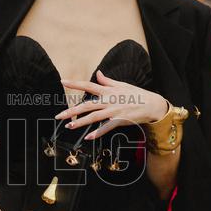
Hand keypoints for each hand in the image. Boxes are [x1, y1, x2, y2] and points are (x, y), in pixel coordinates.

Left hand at [54, 68, 168, 139]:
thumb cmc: (136, 94)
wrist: (151, 104)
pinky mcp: (119, 120)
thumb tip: (98, 73)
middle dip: (72, 111)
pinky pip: (106, 128)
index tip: (63, 81)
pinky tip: (88, 137)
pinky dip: (97, 133)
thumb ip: (107, 81)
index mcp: (108, 91)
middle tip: (59, 115)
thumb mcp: (121, 85)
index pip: (88, 85)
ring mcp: (113, 111)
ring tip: (68, 126)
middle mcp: (108, 100)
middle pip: (87, 105)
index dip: (75, 83)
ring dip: (80, 122)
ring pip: (93, 117)